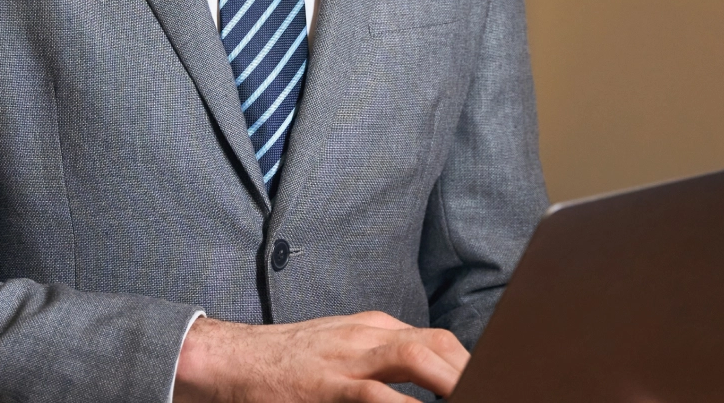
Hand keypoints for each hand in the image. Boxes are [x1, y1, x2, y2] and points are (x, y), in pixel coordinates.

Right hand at [173, 311, 469, 402]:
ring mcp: (346, 359)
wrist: (225, 360)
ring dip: (452, 381)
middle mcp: (365, 335)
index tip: (493, 384)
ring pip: (416, 357)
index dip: (469, 364)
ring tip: (476, 396)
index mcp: (372, 328)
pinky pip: (375, 396)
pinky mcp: (325, 386)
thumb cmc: (284, 366)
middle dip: (472, 371)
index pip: (437, 340)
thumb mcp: (338, 354)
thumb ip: (379, 366)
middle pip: (436, 343)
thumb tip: (421, 386)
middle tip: (498, 392)